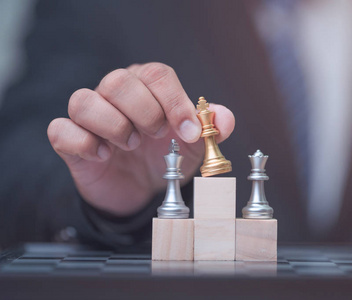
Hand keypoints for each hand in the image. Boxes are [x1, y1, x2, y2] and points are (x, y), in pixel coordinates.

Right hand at [47, 63, 234, 215]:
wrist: (142, 191)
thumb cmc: (167, 158)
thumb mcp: (194, 146)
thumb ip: (211, 128)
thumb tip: (224, 118)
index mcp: (147, 88)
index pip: (156, 74)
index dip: (174, 101)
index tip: (188, 131)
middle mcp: (114, 95)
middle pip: (119, 81)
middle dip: (144, 111)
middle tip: (156, 135)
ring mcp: (90, 117)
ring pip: (83, 100)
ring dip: (114, 125)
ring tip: (131, 144)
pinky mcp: (70, 141)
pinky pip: (61, 130)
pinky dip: (84, 143)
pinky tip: (104, 156)